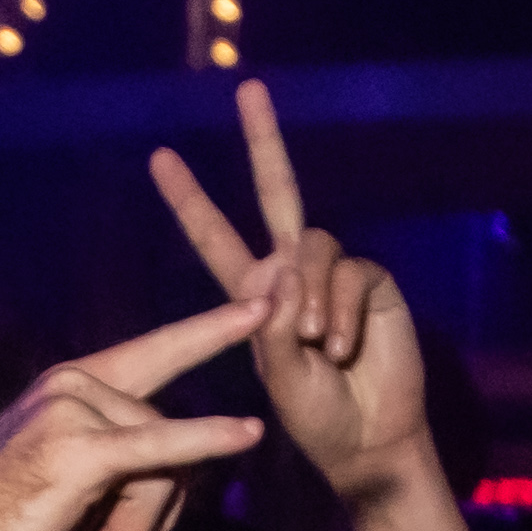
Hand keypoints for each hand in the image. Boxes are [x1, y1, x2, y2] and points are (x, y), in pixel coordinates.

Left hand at [153, 84, 437, 513]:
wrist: (367, 440)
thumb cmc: (314, 416)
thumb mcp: (276, 375)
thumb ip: (272, 328)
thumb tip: (282, 279)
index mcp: (254, 294)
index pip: (215, 237)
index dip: (190, 200)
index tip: (159, 159)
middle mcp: (294, 271)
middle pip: (277, 191)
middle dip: (263, 140)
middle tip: (248, 90)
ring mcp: (335, 273)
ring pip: (314, 245)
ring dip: (310, 295)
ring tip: (315, 345)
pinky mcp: (372, 282)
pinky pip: (350, 273)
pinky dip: (340, 312)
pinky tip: (340, 348)